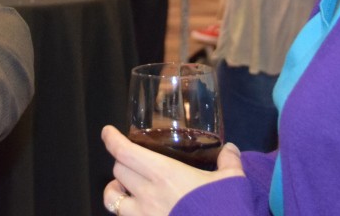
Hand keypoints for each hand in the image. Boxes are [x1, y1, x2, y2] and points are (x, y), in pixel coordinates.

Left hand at [100, 125, 243, 215]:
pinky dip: (126, 214)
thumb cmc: (224, 209)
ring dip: (114, 191)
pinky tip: (139, 212)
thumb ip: (229, 162)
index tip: (107, 132)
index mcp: (163, 174)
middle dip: (121, 162)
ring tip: (124, 189)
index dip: (111, 139)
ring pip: (111, 199)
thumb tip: (231, 149)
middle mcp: (146, 195)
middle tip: (130, 161)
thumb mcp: (232, 182)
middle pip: (118, 170)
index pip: (125, 152)